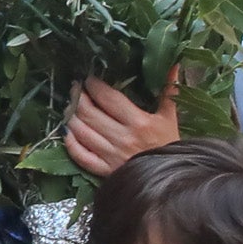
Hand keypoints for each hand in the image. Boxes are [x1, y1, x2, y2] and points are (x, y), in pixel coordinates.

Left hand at [62, 77, 179, 178]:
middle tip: (76, 90)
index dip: (94, 85)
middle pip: (89, 112)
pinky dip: (71, 143)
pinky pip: (81, 155)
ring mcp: (111, 156)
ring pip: (81, 131)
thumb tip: (173, 64)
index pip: (107, 97)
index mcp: (138, 122)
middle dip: (78, 97)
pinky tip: (68, 133)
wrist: (172, 180)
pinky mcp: (105, 171)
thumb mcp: (170, 117)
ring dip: (71, 117)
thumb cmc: (170, 146)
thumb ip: (169, 90)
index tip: (89, 79)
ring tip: (70, 108)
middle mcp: (122, 138)